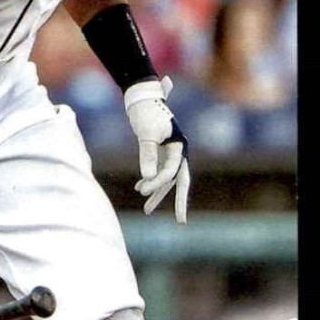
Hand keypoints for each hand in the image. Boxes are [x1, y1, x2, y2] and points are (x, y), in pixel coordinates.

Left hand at [124, 75, 189, 223]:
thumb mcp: (145, 134)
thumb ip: (148, 155)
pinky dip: (149, 181)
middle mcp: (179, 151)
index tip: (141, 190)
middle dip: (179, 202)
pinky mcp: (160, 152)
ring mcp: (170, 153)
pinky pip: (158, 171)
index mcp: (180, 146)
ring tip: (146, 211)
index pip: (171, 172)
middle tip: (180, 221)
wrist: (142, 98)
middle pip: (180, 180)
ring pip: (166, 179)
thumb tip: (146, 179)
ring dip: (156, 193)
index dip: (157, 183)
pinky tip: (139, 190)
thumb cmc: (146, 113)